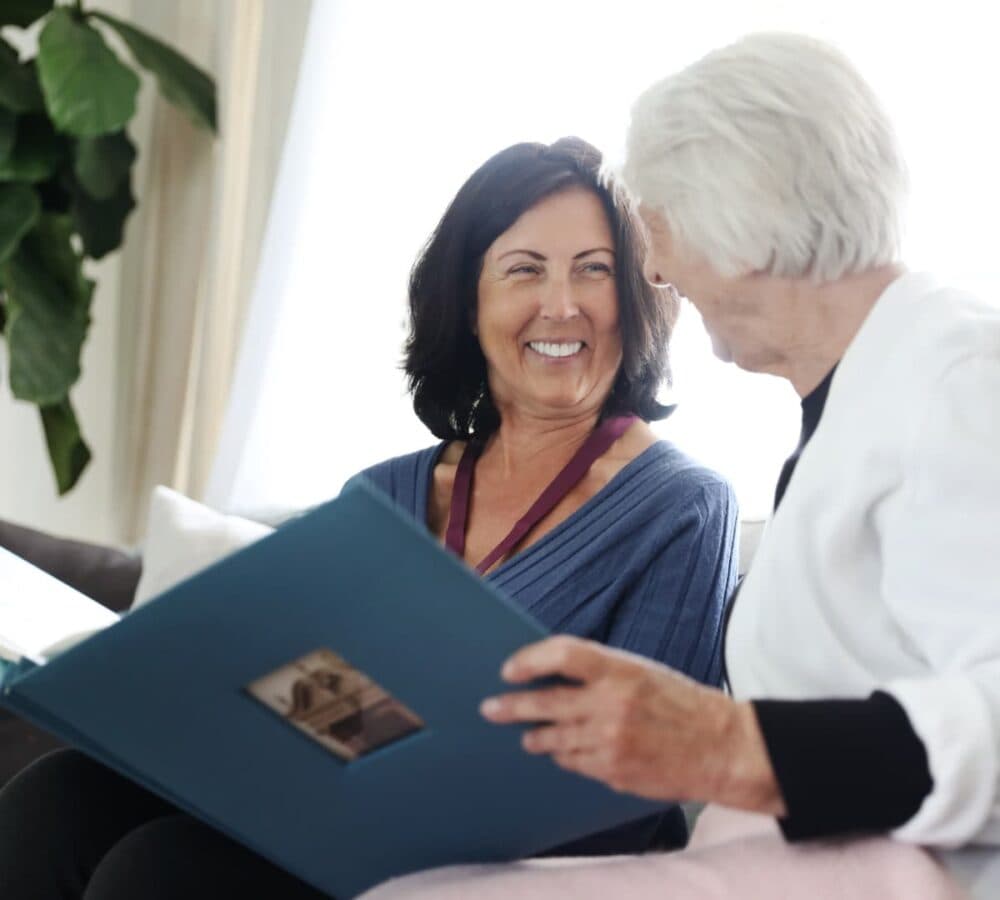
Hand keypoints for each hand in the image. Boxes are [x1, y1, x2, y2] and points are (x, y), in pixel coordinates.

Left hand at [481, 635, 785, 814]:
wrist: (721, 748)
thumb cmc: (682, 703)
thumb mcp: (643, 671)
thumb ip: (601, 672)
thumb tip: (553, 674)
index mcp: (621, 669)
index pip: (562, 654)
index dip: (530, 659)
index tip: (509, 668)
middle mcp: (611, 704)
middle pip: (546, 703)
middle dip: (513, 706)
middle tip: (491, 707)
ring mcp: (610, 741)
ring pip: (554, 739)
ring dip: (535, 736)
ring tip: (527, 735)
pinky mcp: (613, 772)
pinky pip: (574, 763)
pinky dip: (564, 756)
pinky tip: (562, 753)